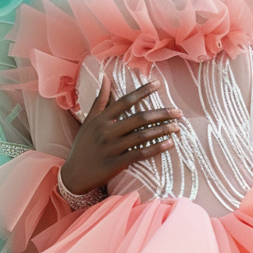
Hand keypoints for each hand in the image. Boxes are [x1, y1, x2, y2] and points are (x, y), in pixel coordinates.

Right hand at [60, 77, 180, 194]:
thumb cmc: (83, 145)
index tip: (158, 84)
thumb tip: (106, 77)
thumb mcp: (89, 121)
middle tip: (178, 112)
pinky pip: (140, 154)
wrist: (74, 175)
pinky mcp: (116, 164)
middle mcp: (107, 131)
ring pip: (142, 136)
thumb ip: (100, 100)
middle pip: (139, 118)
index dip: (142, 91)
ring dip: (162, 130)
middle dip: (161, 114)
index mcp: (101, 119)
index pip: (125, 101)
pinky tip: (169, 144)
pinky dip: (156, 148)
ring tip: (177, 127)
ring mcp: (112, 148)